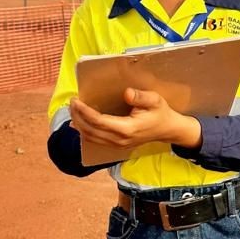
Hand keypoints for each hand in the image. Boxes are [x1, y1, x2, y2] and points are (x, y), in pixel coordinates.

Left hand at [69, 89, 201, 150]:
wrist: (168, 130)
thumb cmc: (161, 113)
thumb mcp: (155, 100)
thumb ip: (141, 97)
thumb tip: (127, 93)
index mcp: (127, 129)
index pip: (99, 121)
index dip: (85, 111)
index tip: (76, 100)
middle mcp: (120, 139)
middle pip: (90, 130)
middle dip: (77, 116)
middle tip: (71, 102)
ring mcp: (117, 144)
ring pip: (90, 137)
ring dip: (79, 124)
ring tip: (73, 109)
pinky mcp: (116, 145)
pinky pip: (95, 140)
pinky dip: (84, 131)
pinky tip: (78, 123)